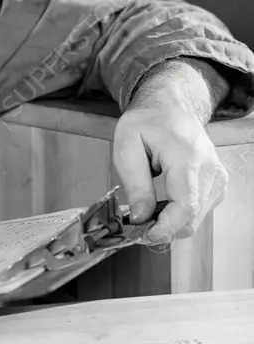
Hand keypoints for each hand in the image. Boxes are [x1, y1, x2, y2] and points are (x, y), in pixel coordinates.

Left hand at [113, 105, 226, 244]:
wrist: (170, 107)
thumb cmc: (147, 122)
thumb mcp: (127, 146)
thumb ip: (135, 184)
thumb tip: (141, 217)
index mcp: (185, 155)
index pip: (186, 204)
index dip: (167, 227)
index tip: (147, 236)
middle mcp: (209, 168)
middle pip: (192, 217)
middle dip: (164, 228)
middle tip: (139, 224)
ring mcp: (217, 176)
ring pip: (196, 219)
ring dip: (171, 222)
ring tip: (149, 207)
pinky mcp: (218, 183)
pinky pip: (200, 211)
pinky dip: (181, 215)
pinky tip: (165, 202)